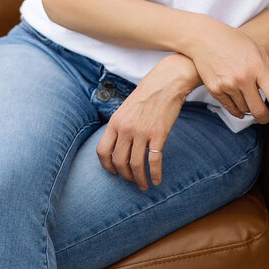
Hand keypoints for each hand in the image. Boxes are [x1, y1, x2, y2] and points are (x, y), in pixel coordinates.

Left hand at [96, 55, 198, 189]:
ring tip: (144, 185)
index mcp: (115, 122)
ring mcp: (142, 132)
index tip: (114, 172)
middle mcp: (126, 128)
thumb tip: (117, 146)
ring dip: (139, 180)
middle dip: (125, 176)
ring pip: (136, 165)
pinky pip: (154, 161)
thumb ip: (120, 126)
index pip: (102, 151)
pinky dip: (155, 174)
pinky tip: (157, 180)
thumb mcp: (125, 109)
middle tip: (132, 180)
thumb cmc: (146, 95)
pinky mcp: (158, 134)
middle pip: (119, 162)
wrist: (166, 82)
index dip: (107, 166)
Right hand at [185, 17, 268, 123]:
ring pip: (245, 110)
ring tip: (250, 99)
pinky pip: (231, 108)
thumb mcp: (258, 50)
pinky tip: (241, 105)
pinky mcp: (215, 90)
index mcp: (257, 67)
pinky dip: (238, 110)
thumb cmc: (233, 41)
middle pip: (259, 111)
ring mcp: (228, 85)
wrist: (204, 37)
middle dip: (266, 117)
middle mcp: (243, 78)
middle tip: (268, 115)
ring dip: (250, 108)